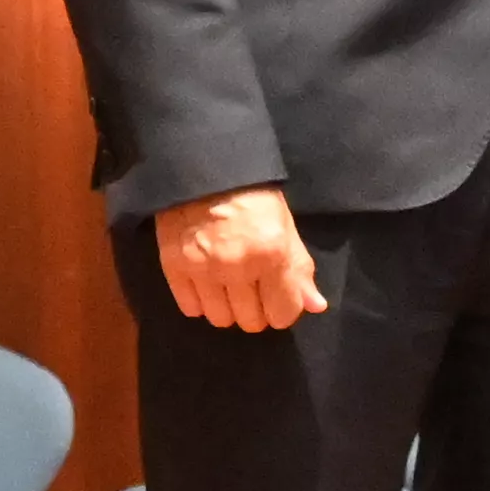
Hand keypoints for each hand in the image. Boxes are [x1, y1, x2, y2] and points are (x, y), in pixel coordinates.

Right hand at [154, 185, 325, 332]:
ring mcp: (202, 270)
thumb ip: (299, 268)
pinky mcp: (174, 267)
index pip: (282, 314)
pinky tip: (205, 284)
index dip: (283, 309)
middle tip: (252, 289)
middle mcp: (237, 267)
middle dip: (256, 310)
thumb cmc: (252, 195)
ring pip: (220, 319)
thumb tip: (316, 306)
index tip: (277, 297)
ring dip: (227, 308)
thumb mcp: (285, 226)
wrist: (203, 168)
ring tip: (227, 287)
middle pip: (250, 322)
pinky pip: (191, 308)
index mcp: (271, 254)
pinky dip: (200, 302)